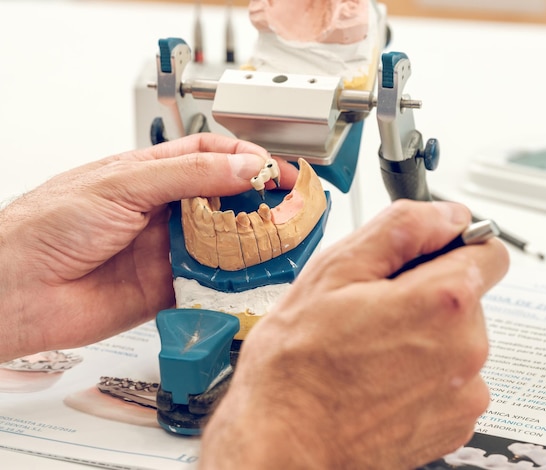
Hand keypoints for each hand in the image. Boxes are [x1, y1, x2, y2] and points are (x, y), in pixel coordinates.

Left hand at [0, 133, 297, 361]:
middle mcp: (161, 211)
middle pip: (223, 202)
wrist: (15, 293)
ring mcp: (164, 251)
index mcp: (149, 175)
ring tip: (278, 245)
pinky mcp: (166, 289)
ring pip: (221, 244)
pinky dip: (230, 284)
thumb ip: (186, 175)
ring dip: (249, 245)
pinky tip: (246, 280)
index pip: (211, 156)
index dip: (247, 160)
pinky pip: (208, 284)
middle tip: (289, 211)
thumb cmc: (47, 227)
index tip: (277, 172)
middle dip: (257, 204)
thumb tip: (242, 167)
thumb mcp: (122, 184)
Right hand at [200, 200, 508, 468]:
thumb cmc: (297, 367)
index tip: (425, 253)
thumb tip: (446, 214)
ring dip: (424, 333)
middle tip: (373, 307)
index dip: (453, 243)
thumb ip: (401, 229)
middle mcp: (466, 349)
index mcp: (442, 303)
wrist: (285, 444)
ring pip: (457, 337)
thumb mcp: (334, 273)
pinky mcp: (454, 423)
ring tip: (370, 348)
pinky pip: (452, 377)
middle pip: (468, 295)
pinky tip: (380, 377)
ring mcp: (464, 392)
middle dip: (427, 291)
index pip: (489, 250)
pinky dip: (425, 371)